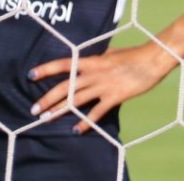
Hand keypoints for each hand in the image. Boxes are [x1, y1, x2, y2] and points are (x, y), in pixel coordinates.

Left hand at [27, 42, 176, 133]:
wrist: (153, 59)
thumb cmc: (134, 55)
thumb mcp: (111, 53)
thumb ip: (98, 58)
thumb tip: (90, 59)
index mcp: (92, 60)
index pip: (65, 64)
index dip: (47, 69)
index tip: (31, 75)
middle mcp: (94, 73)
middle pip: (65, 86)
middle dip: (47, 98)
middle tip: (34, 110)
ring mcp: (104, 85)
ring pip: (76, 99)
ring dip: (60, 110)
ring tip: (47, 119)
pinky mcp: (115, 96)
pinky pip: (97, 112)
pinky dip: (86, 122)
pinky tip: (77, 130)